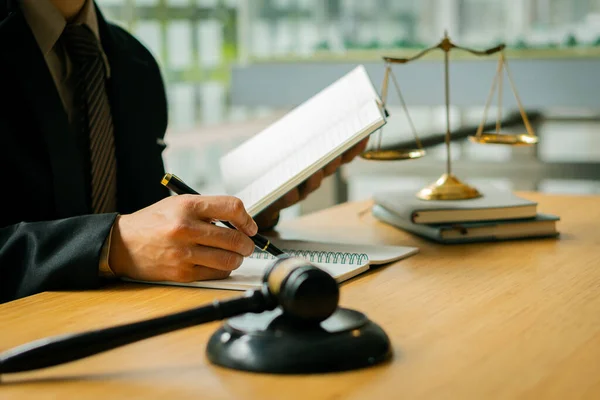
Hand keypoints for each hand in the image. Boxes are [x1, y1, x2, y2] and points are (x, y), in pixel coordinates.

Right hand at [108, 195, 257, 281]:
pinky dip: (223, 269)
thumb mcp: (178, 204)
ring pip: (229, 260)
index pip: (232, 207)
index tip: (250, 227)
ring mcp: (183, 253)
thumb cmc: (154, 222)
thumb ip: (208, 209)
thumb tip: (241, 222)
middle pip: (235, 238)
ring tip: (234, 255)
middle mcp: (185, 229)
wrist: (122, 244)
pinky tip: (219, 263)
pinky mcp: (182, 273)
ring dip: (238, 259)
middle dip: (247, 244)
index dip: (247, 219)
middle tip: (247, 244)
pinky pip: (216, 274)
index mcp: (187, 206)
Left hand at [254, 138, 368, 230]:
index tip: (364, 136)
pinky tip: (289, 189)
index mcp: (319, 163)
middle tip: (340, 150)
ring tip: (316, 170)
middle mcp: (313, 177)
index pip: (341, 155)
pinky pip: (288, 198)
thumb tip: (312, 110)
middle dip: (336, 160)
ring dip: (315, 178)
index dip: (353, 148)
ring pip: (312, 184)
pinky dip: (290, 194)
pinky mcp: (282, 199)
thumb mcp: (291, 148)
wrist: (262, 195)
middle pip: (330, 169)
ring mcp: (300, 189)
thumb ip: (300, 134)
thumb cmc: (280, 168)